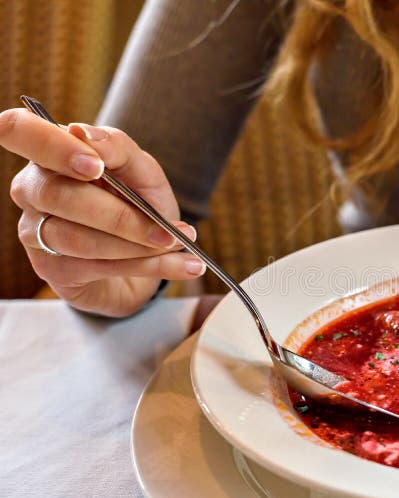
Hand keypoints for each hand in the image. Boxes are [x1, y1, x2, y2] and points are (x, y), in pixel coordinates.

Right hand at [1, 108, 204, 316]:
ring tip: (178, 244)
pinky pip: (101, 267)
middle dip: (120, 216)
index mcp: (50, 154)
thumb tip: (84, 134)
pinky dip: (151, 266)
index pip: (18, 131)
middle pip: (58, 195)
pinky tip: (184, 265)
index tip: (95, 166)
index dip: (52, 147)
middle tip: (168, 228)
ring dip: (139, 245)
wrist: (147, 252)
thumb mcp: (141, 170)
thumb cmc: (137, 202)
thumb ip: (118, 148)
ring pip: (80, 239)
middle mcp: (33, 190)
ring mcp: (36, 232)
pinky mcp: (53, 269)